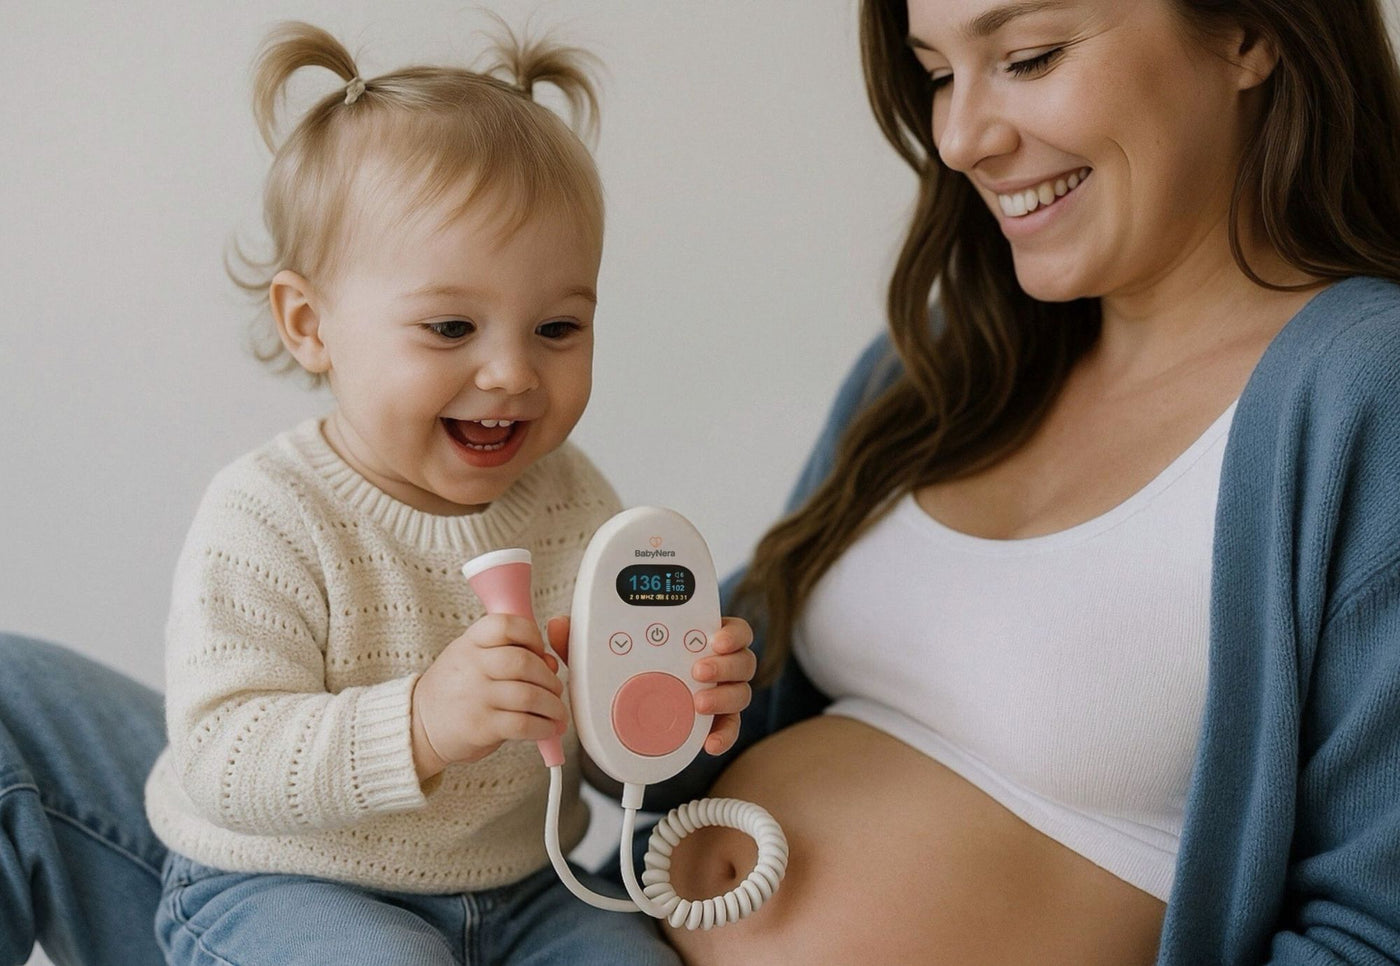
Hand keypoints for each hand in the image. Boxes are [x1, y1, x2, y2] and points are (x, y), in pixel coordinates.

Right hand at [411, 614, 566, 779]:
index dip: (531, 635)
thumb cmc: (456, 689)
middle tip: (554, 689)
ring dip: (552, 706)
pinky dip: (543, 728)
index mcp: (470, 643)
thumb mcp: (473, 660)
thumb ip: (511, 655)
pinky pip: (523, 724)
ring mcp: (475, 697)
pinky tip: (547, 729)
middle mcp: (471, 666)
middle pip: (523, 662)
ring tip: (556, 712)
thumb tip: (552, 664)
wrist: (418, 725)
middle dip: (548, 677)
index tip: (539, 650)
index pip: (506, 624)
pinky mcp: (480, 727)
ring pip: (529, 695)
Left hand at [545, 615, 755, 756]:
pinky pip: (729, 728)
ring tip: (699, 705)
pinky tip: (709, 744)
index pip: (727, 628)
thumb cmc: (622, 669)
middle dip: (726, 665)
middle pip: (742, 659)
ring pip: (741, 692)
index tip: (713, 638)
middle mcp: (714, 664)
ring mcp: (717, 694)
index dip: (729, 632)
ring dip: (725, 697)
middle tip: (698, 671)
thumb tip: (559, 625)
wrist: (620, 716)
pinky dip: (724, 735)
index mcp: (695, 638)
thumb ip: (583, 638)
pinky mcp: (714, 723)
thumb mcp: (601, 653)